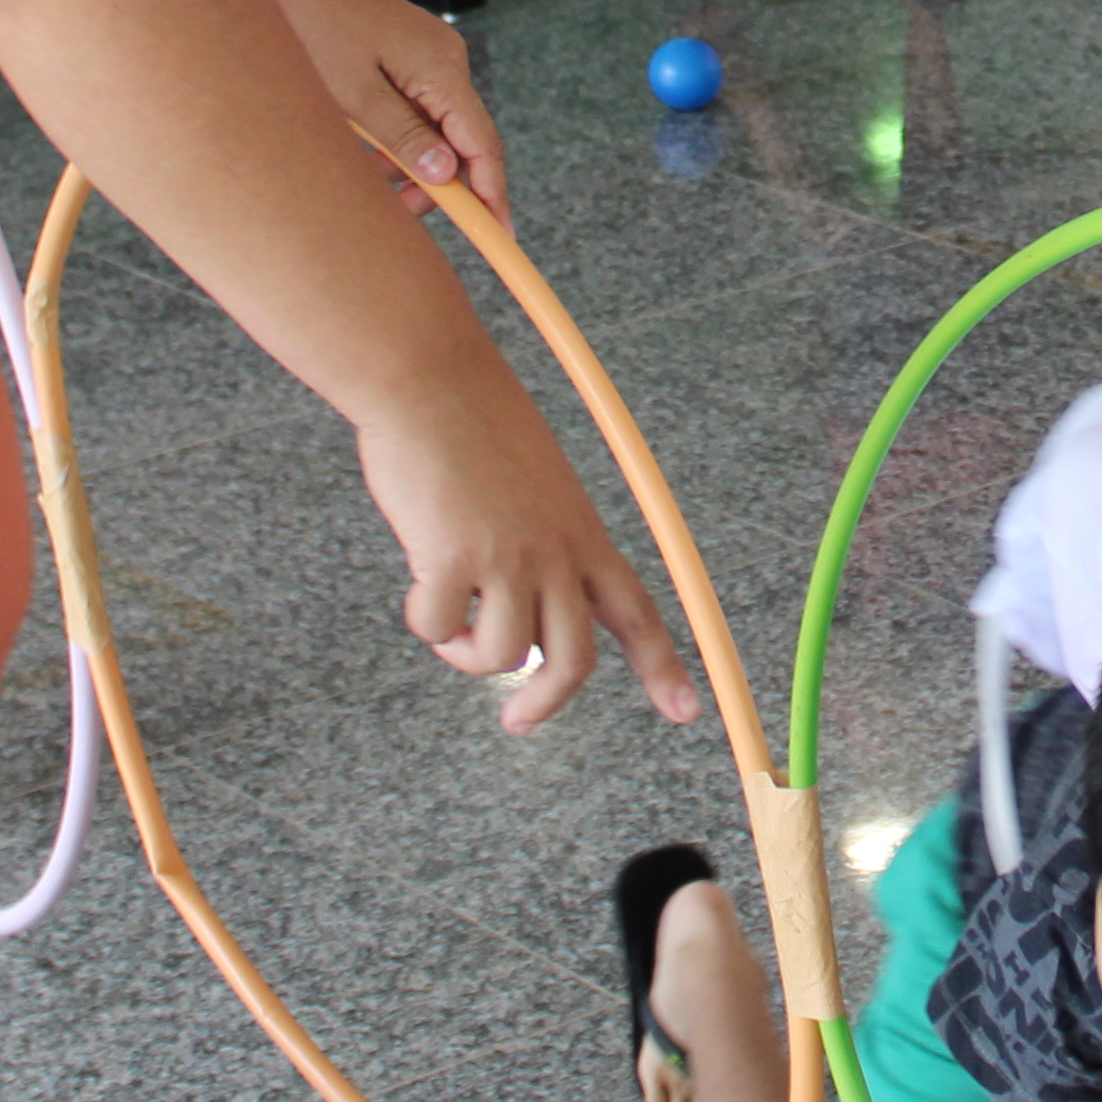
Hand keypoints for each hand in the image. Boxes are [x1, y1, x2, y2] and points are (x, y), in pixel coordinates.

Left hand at [270, 0, 506, 223]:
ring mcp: (430, 57)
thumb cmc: (316, 27)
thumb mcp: (354, 96)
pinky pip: (419, 107)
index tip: (498, 234)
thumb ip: (404, 139)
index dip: (492, 194)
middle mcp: (446, 62)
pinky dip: (400, 136)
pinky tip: (368, 151)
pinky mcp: (409, 56)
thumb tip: (447, 177)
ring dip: (413, 161)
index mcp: (441, 70)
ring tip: (371, 180)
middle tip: (404, 213)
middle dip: (440, 184)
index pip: (483, 145)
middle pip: (463, 140)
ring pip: (437, 127)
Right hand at [355, 375, 697, 735]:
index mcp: (584, 534)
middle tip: (518, 720)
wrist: (429, 381)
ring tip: (448, 619)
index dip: (663, 667)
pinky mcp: (453, 560)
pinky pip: (438, 629)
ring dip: (467, 654)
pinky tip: (418, 584)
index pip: (638, 611)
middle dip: (545, 704)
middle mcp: (556, 552)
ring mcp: (508, 557)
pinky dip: (425, 620)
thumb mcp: (538, 488)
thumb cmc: (474, 426)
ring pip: (503, 656)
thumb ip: (544, 552)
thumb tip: (524, 624)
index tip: (684, 714)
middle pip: (572, 661)